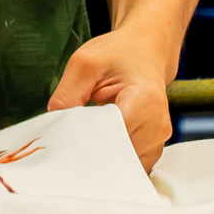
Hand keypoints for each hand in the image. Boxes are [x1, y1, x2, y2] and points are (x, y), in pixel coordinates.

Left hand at [48, 27, 174, 169]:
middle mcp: (158, 126)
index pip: (108, 137)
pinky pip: (126, 163)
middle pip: (114, 153)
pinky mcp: (154, 149)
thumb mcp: (84, 63)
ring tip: (89, 133)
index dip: (82, 139)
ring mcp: (158, 141)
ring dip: (100, 154)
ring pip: (119, 162)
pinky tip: (101, 139)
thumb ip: (66, 96)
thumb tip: (55, 132)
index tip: (63, 136)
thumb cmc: (118, 53)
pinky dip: (110, 156)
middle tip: (69, 137)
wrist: (147, 50)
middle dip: (89, 149)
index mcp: (145, 101)